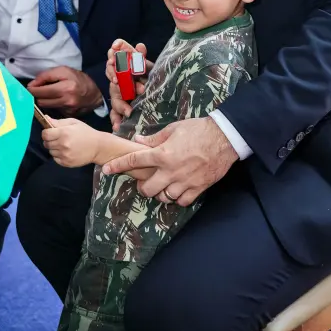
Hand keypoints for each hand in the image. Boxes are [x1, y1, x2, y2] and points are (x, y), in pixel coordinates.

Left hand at [28, 66, 101, 113]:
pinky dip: (54, 105)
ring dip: (45, 100)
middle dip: (38, 95)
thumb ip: (46, 76)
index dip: (32, 89)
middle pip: (42, 101)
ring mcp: (68, 109)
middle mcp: (66, 100)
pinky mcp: (68, 115)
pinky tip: (59, 100)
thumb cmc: (78, 78)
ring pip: (46, 107)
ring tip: (50, 94)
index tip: (30, 87)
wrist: (95, 92)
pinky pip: (54, 110)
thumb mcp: (63, 70)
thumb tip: (31, 85)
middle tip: (40, 90)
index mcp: (65, 88)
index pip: (41, 92)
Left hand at [42, 117, 98, 166]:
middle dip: (50, 140)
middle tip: (58, 138)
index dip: (46, 132)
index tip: (50, 132)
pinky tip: (66, 151)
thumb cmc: (86, 132)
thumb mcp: (73, 123)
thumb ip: (58, 122)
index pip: (45, 134)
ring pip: (50, 151)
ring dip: (54, 148)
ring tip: (64, 144)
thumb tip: (46, 118)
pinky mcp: (66, 163)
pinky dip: (58, 155)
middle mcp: (62, 145)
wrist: (98, 147)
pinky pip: (55, 159)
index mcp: (64, 133)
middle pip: (46, 143)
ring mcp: (64, 155)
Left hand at [102, 118, 238, 205]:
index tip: (107, 170)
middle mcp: (170, 170)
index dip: (118, 165)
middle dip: (142, 186)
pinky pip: (181, 201)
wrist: (224, 137)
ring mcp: (184, 181)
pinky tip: (177, 190)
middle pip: (146, 188)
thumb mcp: (173, 129)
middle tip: (144, 181)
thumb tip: (138, 140)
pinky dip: (177, 198)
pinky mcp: (197, 188)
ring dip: (159, 192)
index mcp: (162, 153)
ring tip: (162, 185)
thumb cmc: (198, 129)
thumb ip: (154, 138)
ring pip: (163, 197)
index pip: (134, 161)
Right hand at [106, 39, 153, 131]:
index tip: (114, 57)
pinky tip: (117, 127)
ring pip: (115, 98)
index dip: (112, 58)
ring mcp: (119, 94)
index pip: (113, 59)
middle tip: (121, 82)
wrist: (157, 95)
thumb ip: (141, 58)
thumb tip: (140, 45)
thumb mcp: (148, 68)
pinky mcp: (120, 108)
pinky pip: (115, 114)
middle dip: (116, 79)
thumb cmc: (149, 78)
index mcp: (125, 67)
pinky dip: (116, 120)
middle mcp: (119, 79)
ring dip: (121, 104)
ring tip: (128, 111)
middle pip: (112, 77)